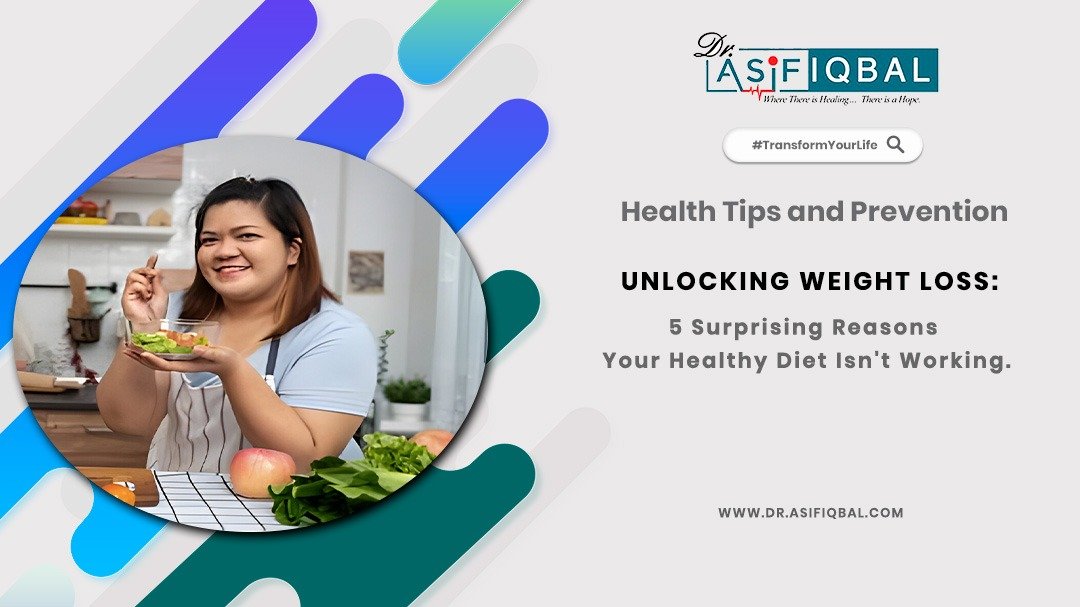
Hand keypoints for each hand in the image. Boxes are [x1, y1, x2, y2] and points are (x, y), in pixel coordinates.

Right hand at [122, 254, 166, 328]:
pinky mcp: (126, 296)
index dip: (149, 264)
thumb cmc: (156, 313)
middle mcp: (138, 288)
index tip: (154, 256)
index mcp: (147, 287)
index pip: (146, 273)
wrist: (152, 323)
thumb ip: (158, 281)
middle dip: (145, 269)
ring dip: (144, 280)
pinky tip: (145, 295)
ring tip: (149, 290)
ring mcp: (131, 292)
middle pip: (136, 271)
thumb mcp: (161, 294)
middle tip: (153, 273)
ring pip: (133, 275)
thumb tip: (156, 270)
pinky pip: (133, 284)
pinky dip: (141, 287)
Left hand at [122, 343, 243, 377]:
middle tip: (125, 349)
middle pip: (156, 363)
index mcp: (186, 365)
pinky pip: (163, 354)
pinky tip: (146, 344)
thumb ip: (208, 352)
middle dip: (140, 357)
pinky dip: (153, 349)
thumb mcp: (219, 355)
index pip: (166, 364)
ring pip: (157, 359)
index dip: (153, 359)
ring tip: (129, 348)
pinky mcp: (182, 356)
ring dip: (142, 354)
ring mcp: (180, 361)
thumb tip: (194, 348)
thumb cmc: (224, 360)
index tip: (142, 353)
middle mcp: (180, 364)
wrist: (228, 365)